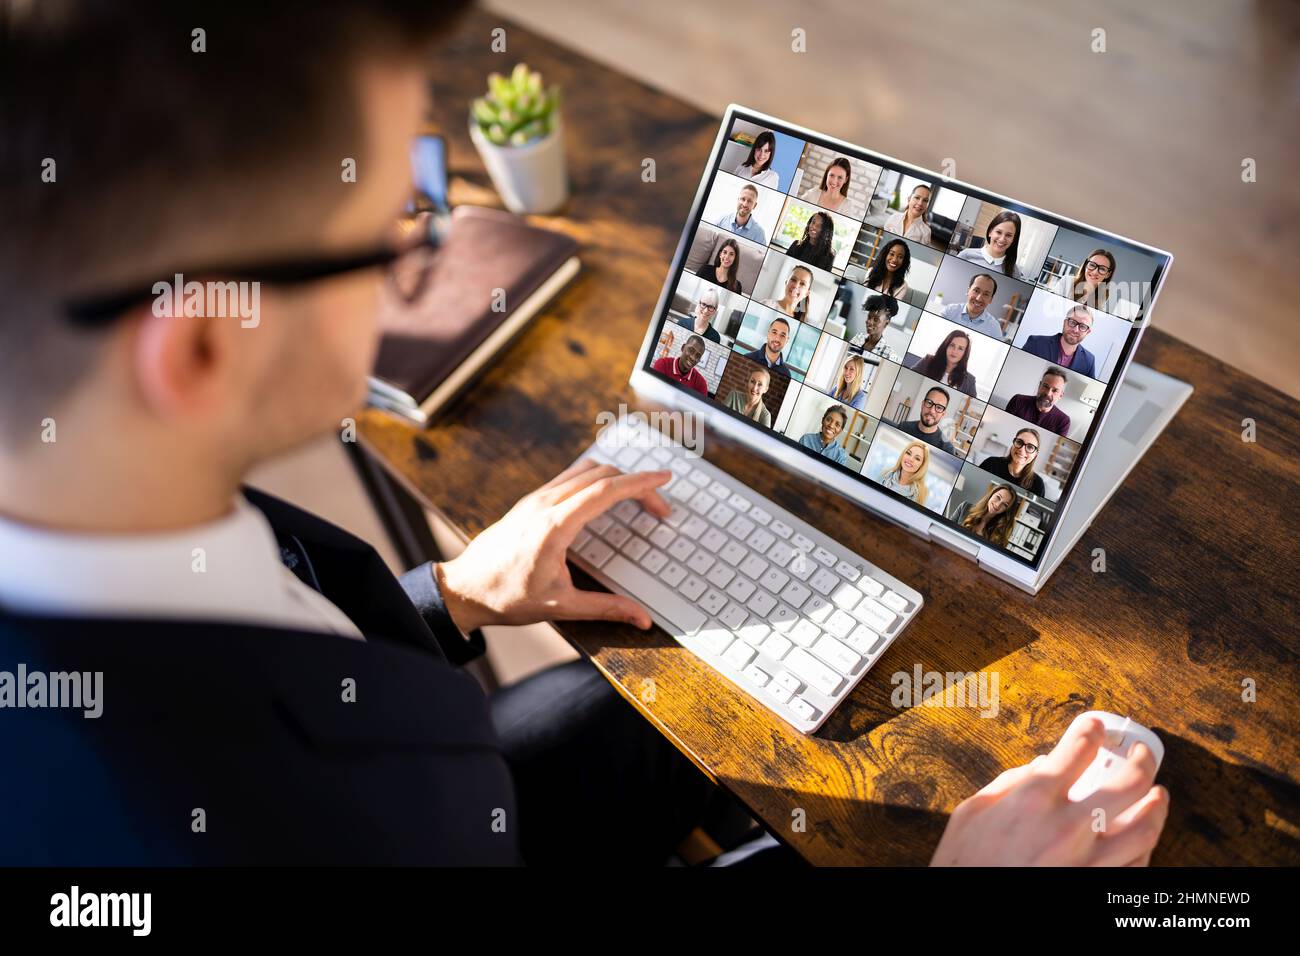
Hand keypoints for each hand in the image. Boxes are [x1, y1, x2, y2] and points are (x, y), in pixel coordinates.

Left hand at [434, 458, 671, 632]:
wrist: (464, 589)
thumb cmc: (507, 598)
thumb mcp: (561, 607)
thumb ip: (606, 608)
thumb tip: (641, 619)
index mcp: (554, 526)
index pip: (606, 491)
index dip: (640, 483)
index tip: (663, 478)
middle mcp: (544, 504)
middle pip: (601, 475)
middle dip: (635, 484)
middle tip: (659, 507)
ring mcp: (535, 499)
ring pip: (584, 470)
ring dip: (615, 477)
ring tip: (637, 498)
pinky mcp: (530, 501)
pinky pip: (569, 477)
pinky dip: (594, 479)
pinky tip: (604, 498)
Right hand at [930, 715, 1169, 865]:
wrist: (971, 910)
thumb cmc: (964, 861)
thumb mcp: (972, 812)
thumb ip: (1009, 783)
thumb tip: (1041, 766)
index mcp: (1034, 798)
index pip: (1078, 748)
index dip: (1091, 729)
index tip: (1095, 726)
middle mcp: (1069, 827)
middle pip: (1130, 783)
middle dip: (1142, 760)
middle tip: (1140, 753)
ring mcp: (1089, 862)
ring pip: (1146, 829)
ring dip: (1158, 806)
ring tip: (1158, 794)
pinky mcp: (1095, 886)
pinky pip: (1136, 866)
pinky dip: (1145, 848)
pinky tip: (1143, 837)